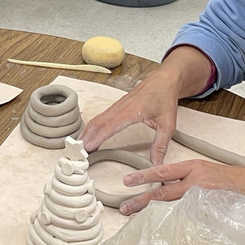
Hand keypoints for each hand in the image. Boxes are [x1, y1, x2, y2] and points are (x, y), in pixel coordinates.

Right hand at [80, 46, 213, 164]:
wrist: (164, 79)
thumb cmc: (165, 98)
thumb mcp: (168, 125)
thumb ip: (160, 146)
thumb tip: (156, 165)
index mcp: (132, 110)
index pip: (110, 126)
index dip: (97, 138)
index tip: (87, 148)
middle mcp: (121, 107)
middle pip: (97, 123)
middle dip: (85, 138)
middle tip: (76, 154)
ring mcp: (117, 105)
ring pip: (96, 120)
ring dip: (86, 133)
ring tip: (78, 148)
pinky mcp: (116, 106)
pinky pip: (100, 117)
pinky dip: (91, 128)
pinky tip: (88, 136)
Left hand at [118, 159, 244, 214]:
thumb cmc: (236, 182)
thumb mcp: (209, 174)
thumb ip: (189, 181)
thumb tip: (167, 192)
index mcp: (195, 167)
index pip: (163, 171)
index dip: (144, 176)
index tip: (127, 181)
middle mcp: (196, 180)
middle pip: (162, 191)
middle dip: (141, 200)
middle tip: (124, 206)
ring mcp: (203, 197)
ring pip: (171, 205)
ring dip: (151, 212)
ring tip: (135, 217)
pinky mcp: (210, 211)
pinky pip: (187, 218)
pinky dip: (173, 223)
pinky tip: (161, 228)